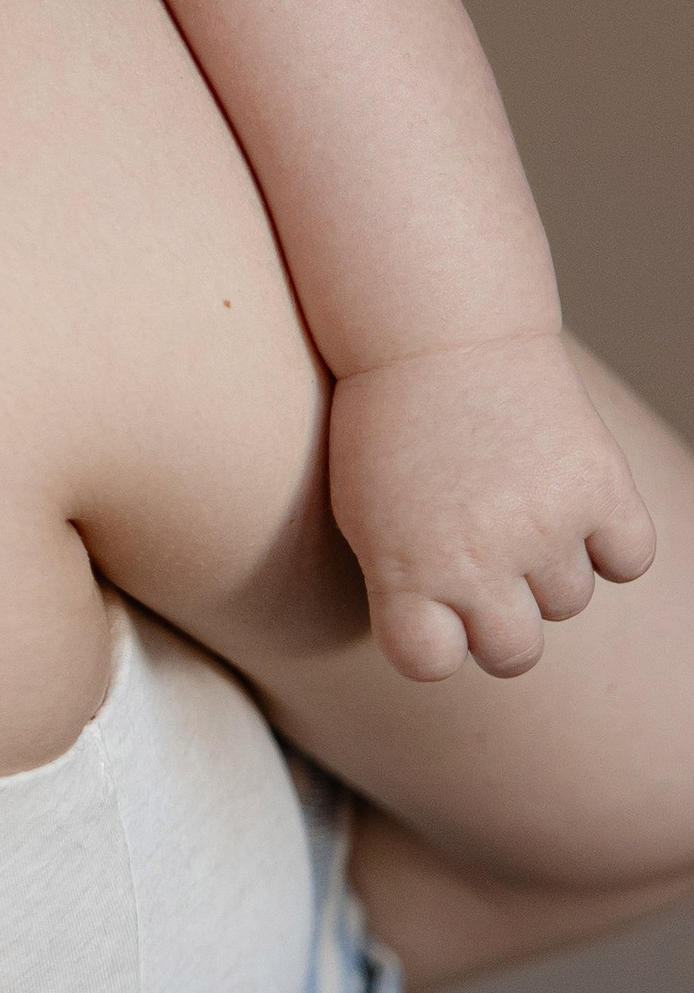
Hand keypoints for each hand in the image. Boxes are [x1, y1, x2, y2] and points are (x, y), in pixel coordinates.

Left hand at [327, 332, 659, 681]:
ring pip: (570, 600)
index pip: (428, 662)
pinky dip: (611, 541)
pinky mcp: (599, 486)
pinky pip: (629, 558)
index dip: (431, 638)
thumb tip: (454, 640)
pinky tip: (573, 504)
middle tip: (485, 570)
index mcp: (405, 570)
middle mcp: (477, 560)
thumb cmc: (388, 422)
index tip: (426, 605)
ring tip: (516, 505)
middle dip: (499, 623)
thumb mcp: (364, 512)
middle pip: (514, 654)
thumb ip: (405, 585)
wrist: (432, 329)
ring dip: (549, 567)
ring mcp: (544, 525)